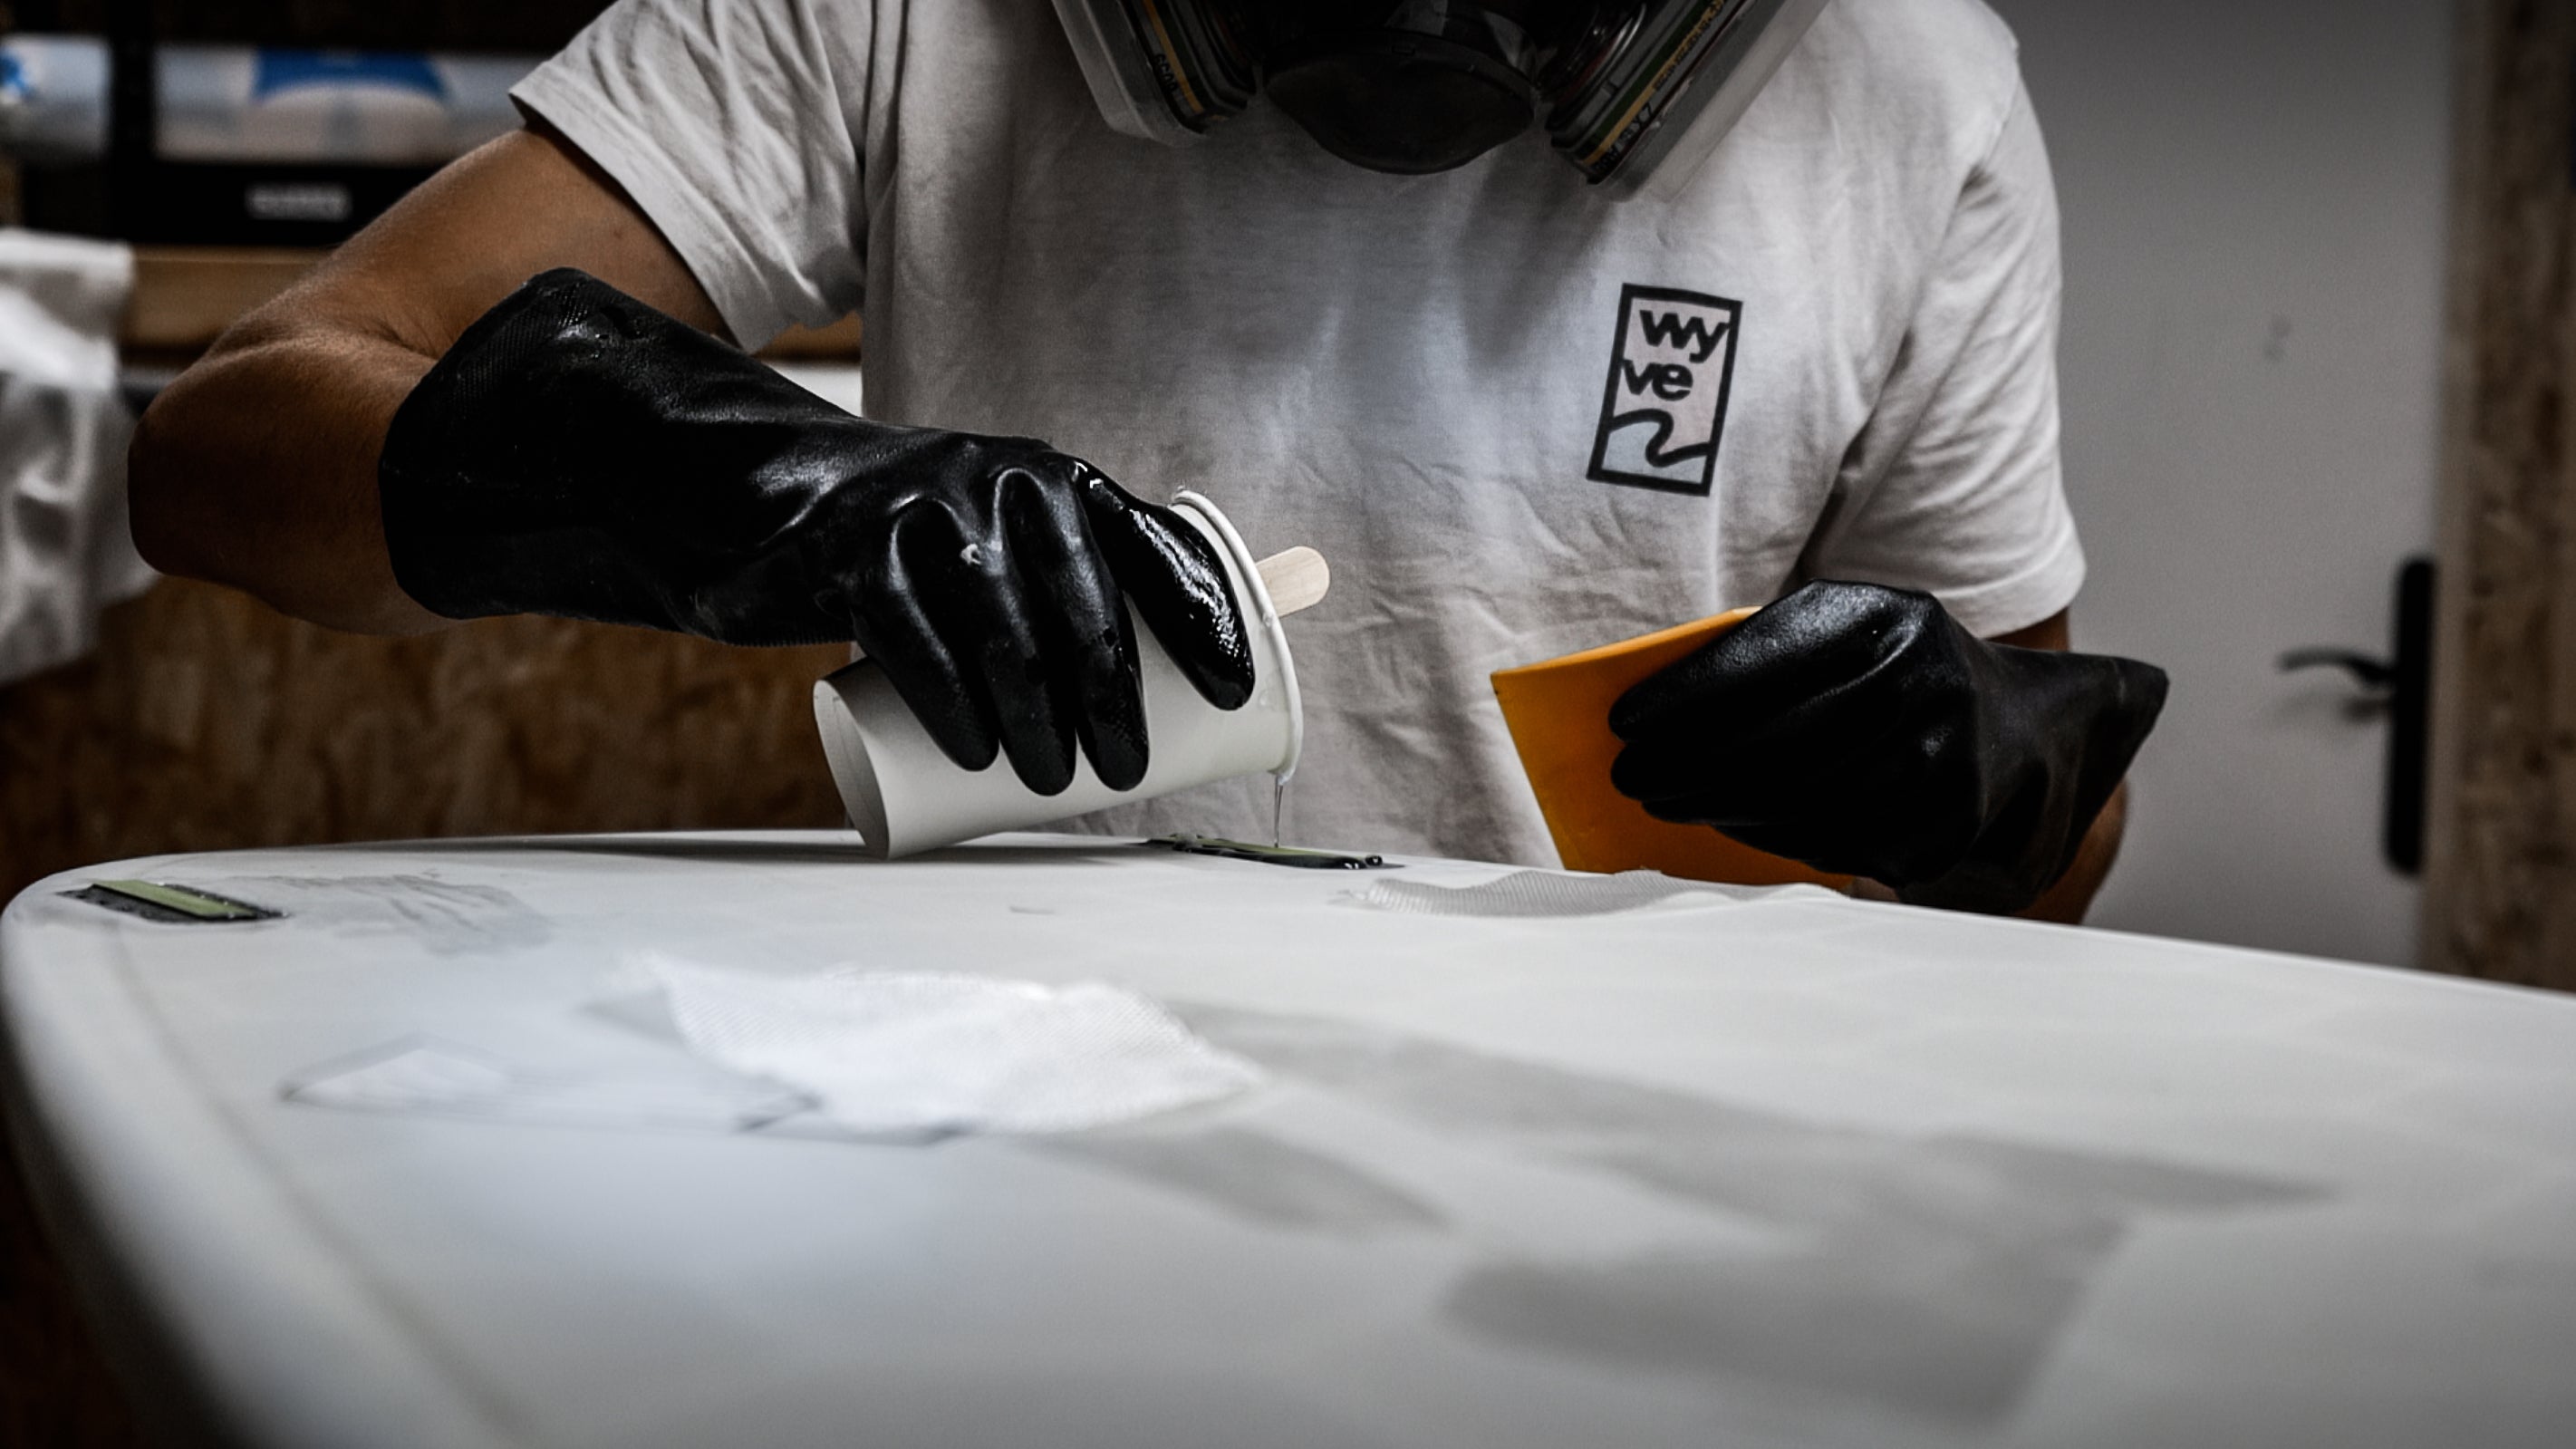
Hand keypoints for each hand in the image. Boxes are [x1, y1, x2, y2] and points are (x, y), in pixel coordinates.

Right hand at [378, 269, 1252, 795]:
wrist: (740, 497)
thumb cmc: (891, 553)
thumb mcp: (983, 554)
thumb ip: (1051, 599)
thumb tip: (1147, 704)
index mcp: (1058, 485)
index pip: (1157, 546)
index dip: (1206, 616)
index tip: (1235, 690)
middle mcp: (1009, 483)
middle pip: (1087, 604)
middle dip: (1115, 699)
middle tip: (1124, 774)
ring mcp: (928, 510)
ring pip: (1008, 627)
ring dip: (1039, 718)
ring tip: (1053, 785)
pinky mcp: (854, 548)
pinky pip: (919, 634)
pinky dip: (954, 703)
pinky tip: (975, 756)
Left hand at [1608, 581, 2168, 913]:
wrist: (2029, 728)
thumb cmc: (1901, 671)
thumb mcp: (1852, 630)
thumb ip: (1771, 652)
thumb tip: (1655, 710)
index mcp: (1888, 615)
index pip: (1763, 659)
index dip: (1684, 698)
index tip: (1623, 724)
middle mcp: (1923, 679)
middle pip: (1773, 739)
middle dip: (1686, 764)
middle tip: (1632, 779)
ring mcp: (1942, 756)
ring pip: (1797, 799)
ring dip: (1719, 808)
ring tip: (1670, 803)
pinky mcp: (1946, 823)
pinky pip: (1833, 842)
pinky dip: (1774, 839)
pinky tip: (1738, 827)